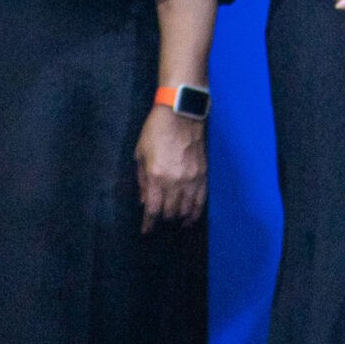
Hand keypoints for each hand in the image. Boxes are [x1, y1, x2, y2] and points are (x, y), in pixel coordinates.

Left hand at [135, 105, 206, 231]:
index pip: (153, 210)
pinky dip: (196, 212)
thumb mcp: (140, 154)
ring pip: (187, 209)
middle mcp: (175, 181)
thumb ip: (142, 180)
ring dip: (179, 218)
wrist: (181, 113)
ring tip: (176, 224)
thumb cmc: (156, 130)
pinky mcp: (204, 174)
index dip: (149, 224)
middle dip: (163, 220)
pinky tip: (191, 217)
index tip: (146, 231)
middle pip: (170, 212)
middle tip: (159, 221)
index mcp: (156, 176)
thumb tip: (145, 201)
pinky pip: (201, 200)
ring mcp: (192, 178)